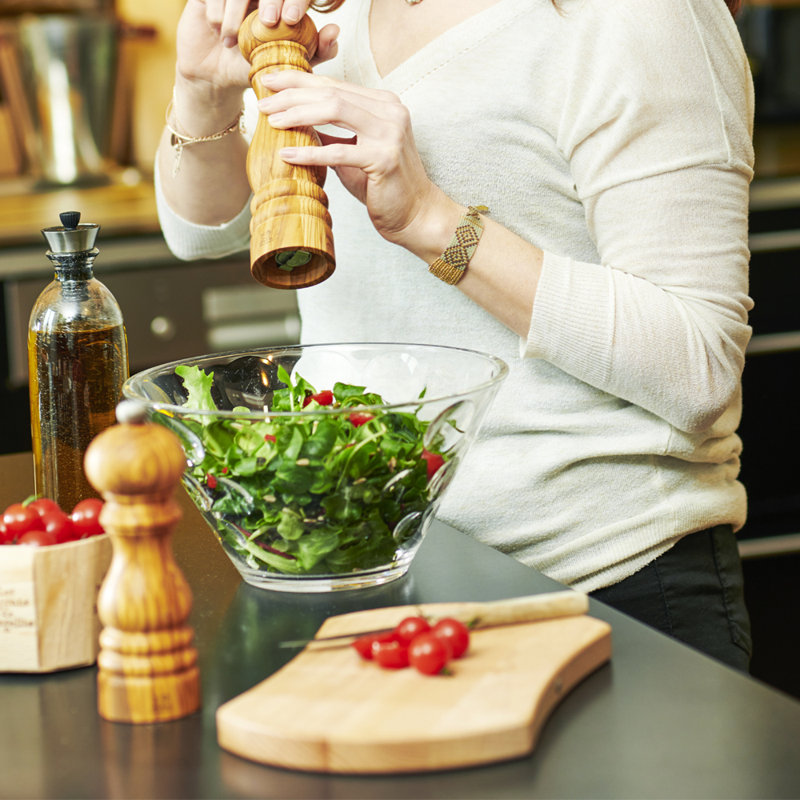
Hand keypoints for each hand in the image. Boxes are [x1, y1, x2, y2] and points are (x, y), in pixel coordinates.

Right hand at [176, 0, 338, 90]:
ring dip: (235, 14)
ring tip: (232, 42)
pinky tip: (219, 32)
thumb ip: (316, 50)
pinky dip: (216, 12)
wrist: (218, 77)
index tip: (291, 19)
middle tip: (268, 23)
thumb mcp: (289, 63)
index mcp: (281, 0)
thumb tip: (335, 31)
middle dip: (270, 0)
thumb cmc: (256, 67)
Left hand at [258, 70, 449, 250]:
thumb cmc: (383, 187)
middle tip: (262, 101)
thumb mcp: (355, 153)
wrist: (416, 215)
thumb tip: (298, 123)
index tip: (270, 82)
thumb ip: (333, 135)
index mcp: (383, 104)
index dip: (299, 81)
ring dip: (298, 114)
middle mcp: (390, 111)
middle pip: (332, 92)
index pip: (335, 85)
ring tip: (271, 121)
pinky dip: (310, 152)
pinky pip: (339, 151)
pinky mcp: (384, 159)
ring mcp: (390, 133)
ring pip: (335, 110)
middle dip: (292, 94)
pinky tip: (286, 154)